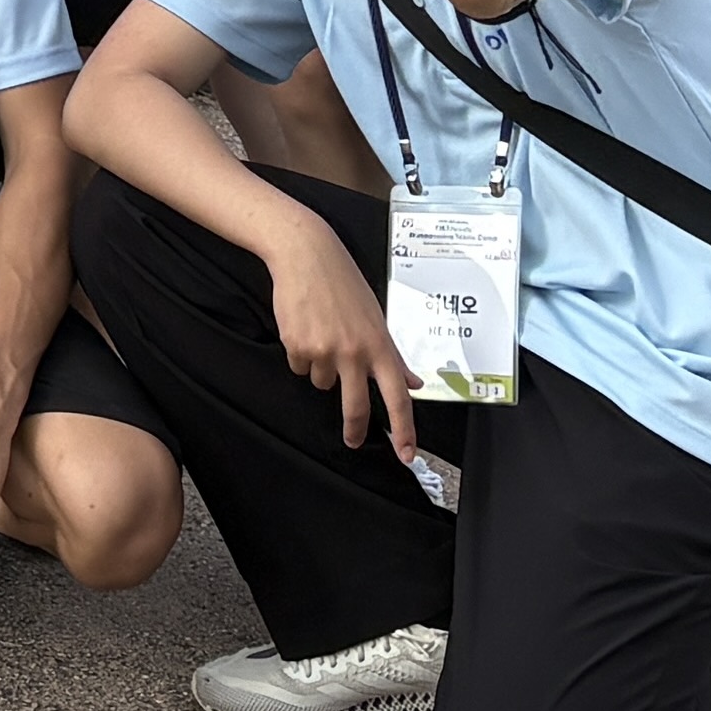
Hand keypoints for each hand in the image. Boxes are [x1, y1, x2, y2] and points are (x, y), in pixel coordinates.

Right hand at [274, 215, 416, 458]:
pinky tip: (304, 329)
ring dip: (322, 369)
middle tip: (353, 440)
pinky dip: (301, 354)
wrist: (306, 255)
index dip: (404, 429)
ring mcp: (324, 350)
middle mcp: (354, 352)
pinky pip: (299, 367)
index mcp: (379, 345)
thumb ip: (393, 356)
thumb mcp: (376, 318)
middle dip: (355, 429)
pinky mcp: (297, 346)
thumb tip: (414, 384)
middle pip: (356, 407)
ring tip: (321, 334)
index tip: (407, 454)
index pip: (397, 396)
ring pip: (322, 383)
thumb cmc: (344, 284)